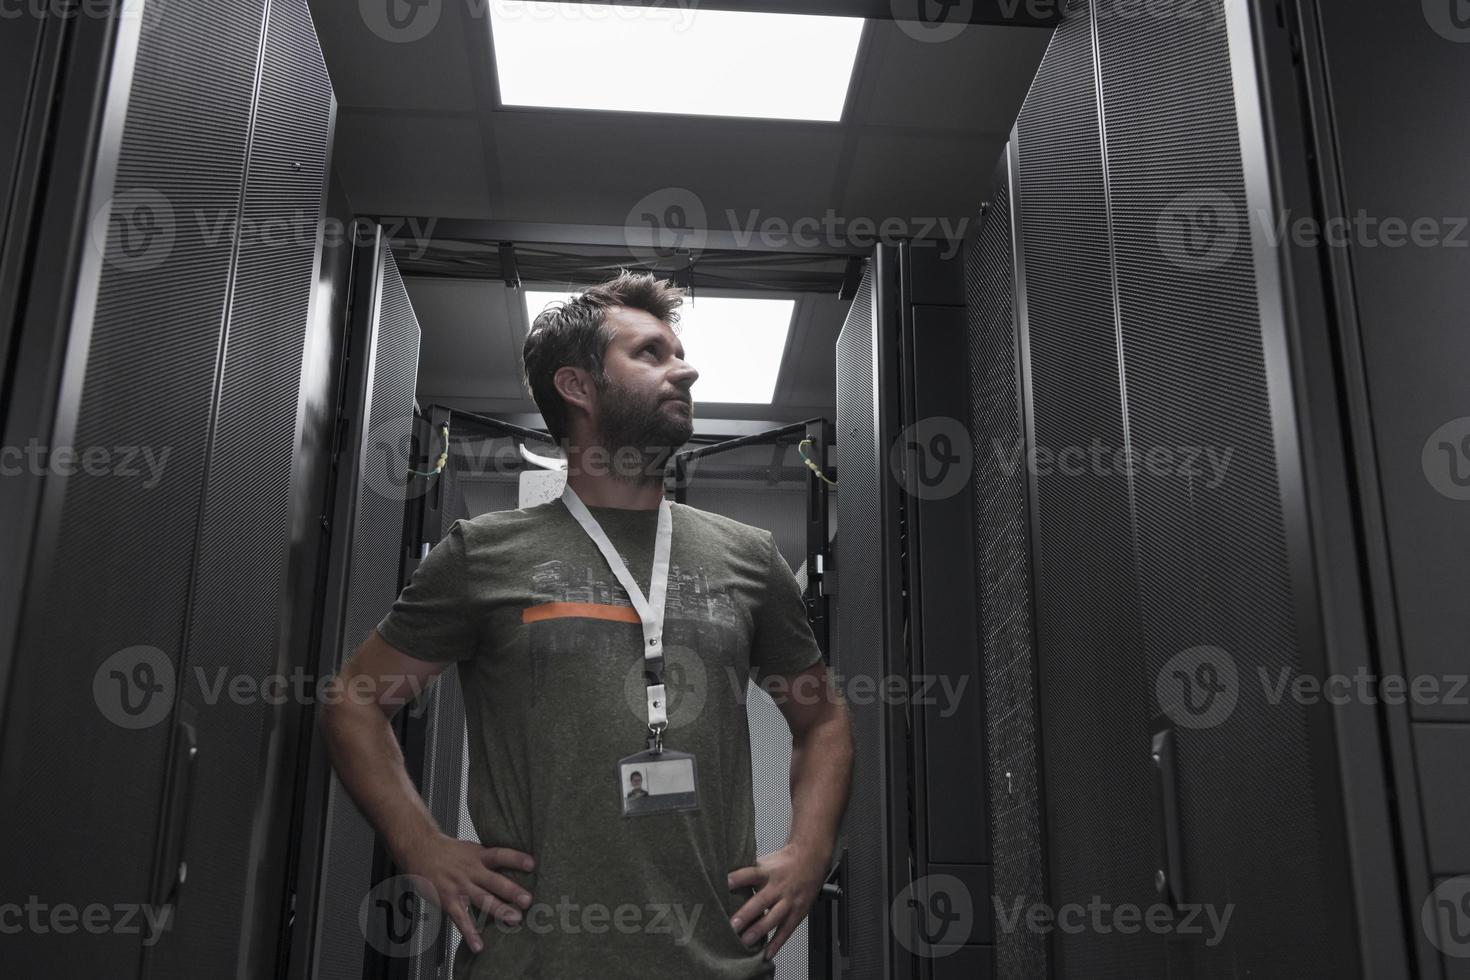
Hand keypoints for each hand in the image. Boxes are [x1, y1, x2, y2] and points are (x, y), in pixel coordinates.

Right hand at [398, 834, 535, 953]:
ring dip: (499, 910)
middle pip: (494, 880)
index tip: (532, 864)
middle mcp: (471, 871)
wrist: (419, 849)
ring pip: (482, 900)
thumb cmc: (449, 851)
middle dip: (511, 891)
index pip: (500, 855)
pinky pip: (460, 919)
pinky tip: (479, 945)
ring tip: (514, 919)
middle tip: (528, 900)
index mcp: (478, 856)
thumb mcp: (471, 848)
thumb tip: (515, 865)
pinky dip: (470, 933)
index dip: (516, 859)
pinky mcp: (448, 900)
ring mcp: (459, 886)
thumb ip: (489, 859)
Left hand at [727, 841, 829, 959]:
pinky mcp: (797, 913)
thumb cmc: (782, 864)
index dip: (738, 879)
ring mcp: (789, 901)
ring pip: (773, 918)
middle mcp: (778, 887)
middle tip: (732, 926)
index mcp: (768, 872)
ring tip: (744, 942)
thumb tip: (721, 879)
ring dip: (758, 931)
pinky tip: (767, 954)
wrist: (810, 861)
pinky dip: (777, 944)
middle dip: (746, 915)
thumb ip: (747, 872)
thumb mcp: (765, 862)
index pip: (751, 874)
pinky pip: (786, 931)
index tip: (724, 884)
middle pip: (761, 901)